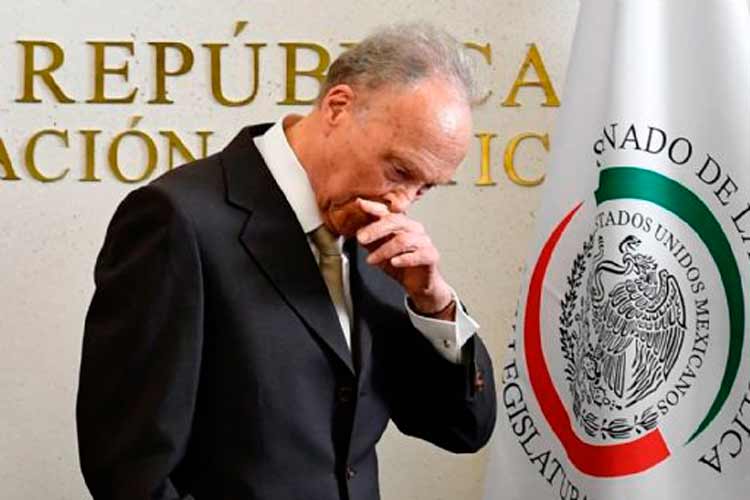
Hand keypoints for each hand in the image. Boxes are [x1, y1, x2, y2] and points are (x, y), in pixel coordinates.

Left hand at [355, 198, 454, 318]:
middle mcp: (414, 229)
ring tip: (371, 260)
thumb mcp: (379, 251)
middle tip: (361, 238)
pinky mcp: (431, 256)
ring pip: (403, 240)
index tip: (360, 205)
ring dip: (384, 250)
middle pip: (396, 221)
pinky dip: (404, 259)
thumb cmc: (401, 265)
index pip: (387, 212)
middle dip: (375, 229)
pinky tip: (394, 263)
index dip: (374, 207)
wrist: (419, 285)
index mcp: (401, 224)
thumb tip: (356, 230)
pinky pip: (419, 255)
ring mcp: (424, 242)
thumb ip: (369, 240)